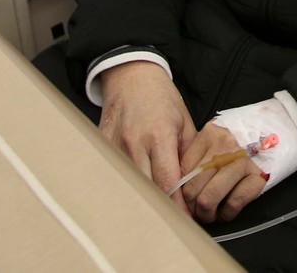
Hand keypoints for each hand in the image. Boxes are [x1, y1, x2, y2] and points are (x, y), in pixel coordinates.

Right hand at [97, 60, 197, 207]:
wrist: (131, 75)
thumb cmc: (161, 97)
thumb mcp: (184, 122)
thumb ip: (189, 155)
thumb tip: (193, 187)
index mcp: (160, 135)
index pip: (168, 182)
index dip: (177, 206)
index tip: (186, 220)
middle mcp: (135, 143)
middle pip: (147, 189)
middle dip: (161, 208)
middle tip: (173, 221)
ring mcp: (115, 146)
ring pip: (129, 185)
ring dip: (143, 200)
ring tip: (155, 210)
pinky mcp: (102, 147)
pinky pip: (115, 175)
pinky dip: (126, 186)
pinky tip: (135, 192)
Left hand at [176, 120, 268, 223]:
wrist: (280, 131)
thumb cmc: (242, 141)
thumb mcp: (215, 140)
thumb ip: (197, 157)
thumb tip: (175, 190)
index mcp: (210, 133)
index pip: (183, 172)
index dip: (180, 194)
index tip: (183, 203)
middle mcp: (225, 144)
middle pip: (192, 188)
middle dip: (192, 207)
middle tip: (198, 211)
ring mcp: (243, 159)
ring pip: (209, 198)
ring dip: (207, 214)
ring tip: (211, 214)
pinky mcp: (259, 174)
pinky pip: (234, 203)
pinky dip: (228, 213)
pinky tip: (228, 210)